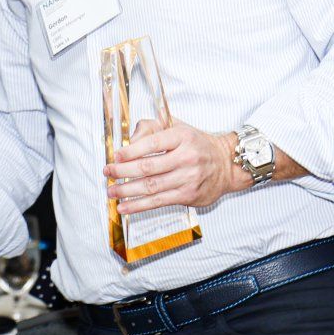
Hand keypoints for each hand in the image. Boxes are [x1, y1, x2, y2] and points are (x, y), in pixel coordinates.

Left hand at [104, 118, 244, 215]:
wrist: (226, 165)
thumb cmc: (196, 144)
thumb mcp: (178, 127)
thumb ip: (152, 127)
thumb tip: (130, 140)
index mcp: (182, 136)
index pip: (153, 143)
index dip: (131, 151)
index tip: (115, 156)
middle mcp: (186, 157)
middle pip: (148, 166)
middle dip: (123, 171)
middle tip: (108, 173)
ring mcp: (188, 178)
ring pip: (151, 186)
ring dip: (127, 191)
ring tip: (112, 192)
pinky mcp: (188, 196)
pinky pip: (159, 202)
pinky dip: (139, 206)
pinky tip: (125, 207)